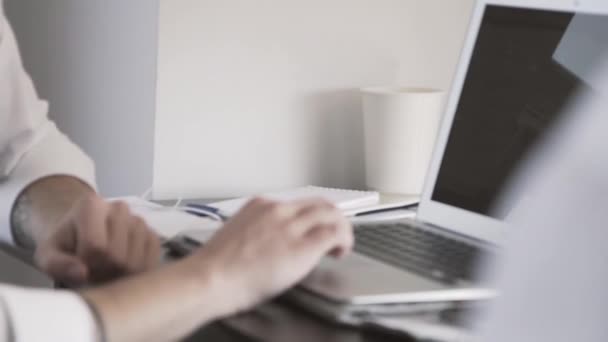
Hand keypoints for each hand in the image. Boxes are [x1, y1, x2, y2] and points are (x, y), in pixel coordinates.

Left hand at [34, 195, 161, 285]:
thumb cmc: (66, 244)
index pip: (96, 247)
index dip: (86, 265)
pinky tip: (122, 269)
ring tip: (106, 269)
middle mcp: (120, 207)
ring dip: (120, 275)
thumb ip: (57, 264)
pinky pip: (151, 262)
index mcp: (91, 205)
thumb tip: (82, 273)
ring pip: (136, 263)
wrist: (83, 233)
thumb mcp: (48, 254)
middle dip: (103, 273)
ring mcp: (139, 221)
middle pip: (118, 257)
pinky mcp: (153, 234)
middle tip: (92, 271)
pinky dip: (136, 273)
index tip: (78, 266)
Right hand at [191, 197, 353, 315]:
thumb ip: (259, 232)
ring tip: (340, 245)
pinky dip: (344, 240)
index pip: (297, 204)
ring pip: (331, 214)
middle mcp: (278, 210)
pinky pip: (334, 233)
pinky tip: (340, 252)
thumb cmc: (216, 268)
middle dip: (331, 218)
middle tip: (335, 234)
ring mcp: (291, 225)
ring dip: (341, 228)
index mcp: (260, 205)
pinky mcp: (302, 245)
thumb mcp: (238, 236)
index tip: (313, 227)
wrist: (211, 279)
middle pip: (319, 203)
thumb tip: (272, 243)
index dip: (312, 217)